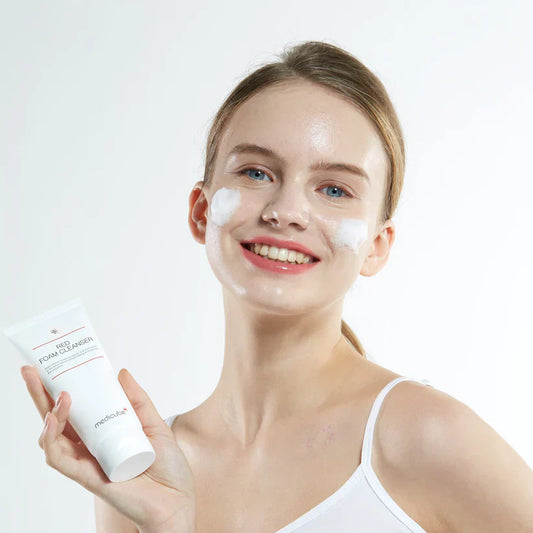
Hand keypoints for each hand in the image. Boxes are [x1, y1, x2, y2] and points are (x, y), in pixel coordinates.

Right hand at [21, 365, 195, 531]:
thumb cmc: (166, 467)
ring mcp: (87, 462)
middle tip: (30, 371)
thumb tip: (120, 372)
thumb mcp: (155, 424)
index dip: (61, 389)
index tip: (52, 365)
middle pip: (56, 419)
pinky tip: (55, 421)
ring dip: (50, 414)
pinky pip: (60, 460)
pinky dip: (52, 440)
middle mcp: (90, 446)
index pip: (76, 409)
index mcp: (103, 433)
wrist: (177, 500)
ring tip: (60, 394)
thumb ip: (137, 401)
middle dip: (40, 395)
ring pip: (52, 438)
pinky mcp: (88, 477)